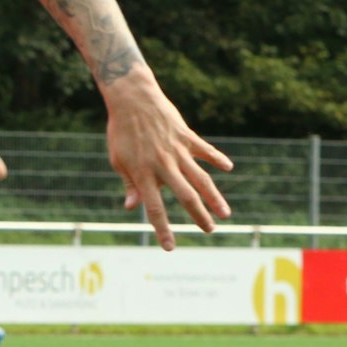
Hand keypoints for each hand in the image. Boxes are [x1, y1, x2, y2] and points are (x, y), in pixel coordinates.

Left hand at [102, 72, 232, 249]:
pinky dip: (217, 158)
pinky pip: (204, 150)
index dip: (162, 229)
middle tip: (210, 231)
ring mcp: (177, 150)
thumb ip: (129, 184)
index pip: (153, 209)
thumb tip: (131, 207)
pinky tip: (228, 167)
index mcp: (143, 174)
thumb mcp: (119, 160)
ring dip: (214, 197)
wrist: (132, 98)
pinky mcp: (186, 136)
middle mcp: (163, 165)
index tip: (170, 247)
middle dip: (198, 216)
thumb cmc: (121, 132)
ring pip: (200, 178)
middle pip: (184, 196)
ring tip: (225, 214)